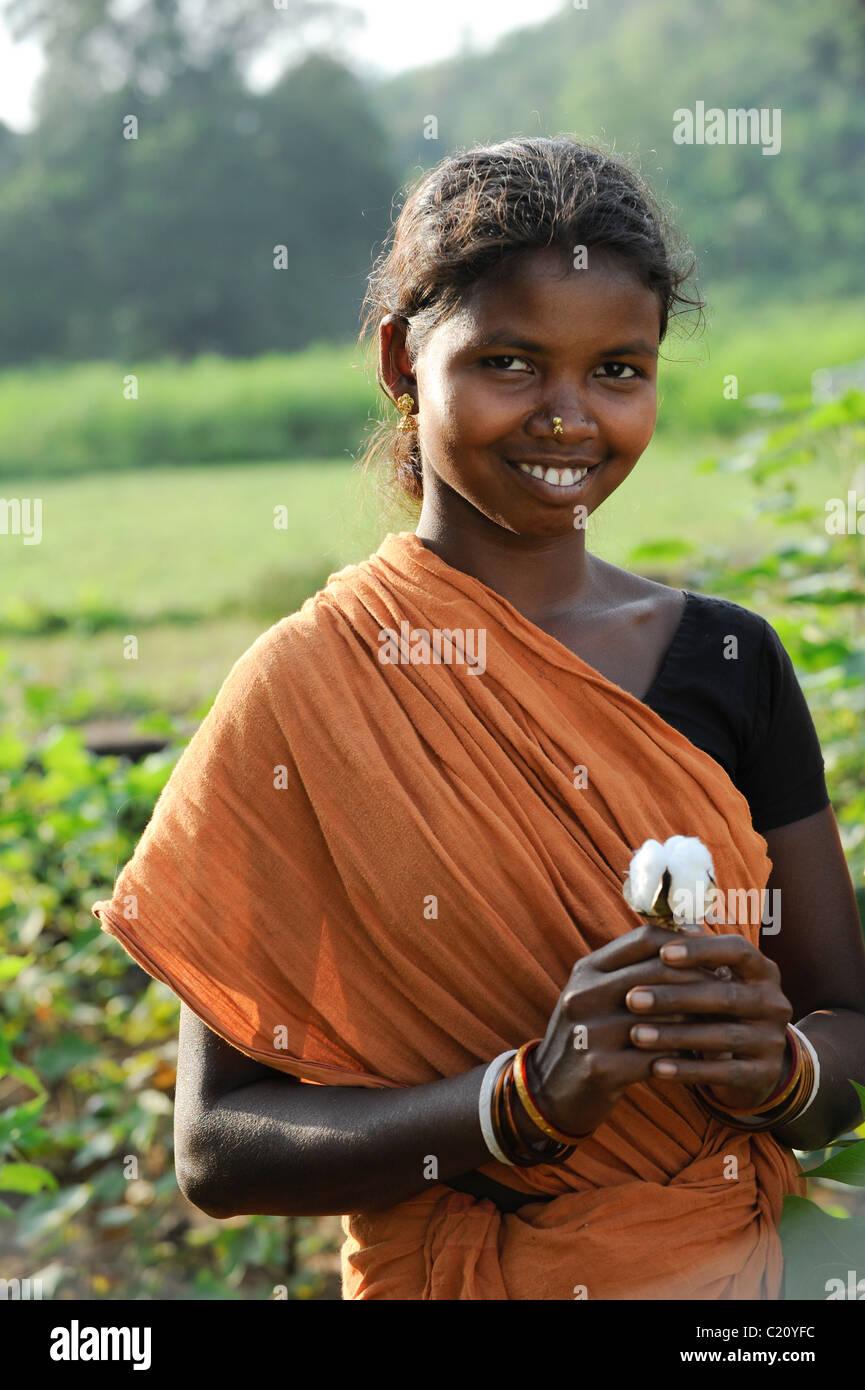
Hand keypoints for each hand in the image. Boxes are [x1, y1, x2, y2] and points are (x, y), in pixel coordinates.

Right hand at [526, 921, 715, 1137]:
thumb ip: (633, 971)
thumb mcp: (598, 996)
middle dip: (700, 982)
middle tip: (731, 992)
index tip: (715, 955)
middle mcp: (584, 994)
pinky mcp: (599, 1067)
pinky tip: (708, 1064)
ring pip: (662, 1018)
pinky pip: (656, 1058)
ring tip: (728, 1029)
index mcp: (587, 970)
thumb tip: (690, 942)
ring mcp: (588, 1031)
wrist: (548, 1092)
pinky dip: (686, 1060)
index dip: (685, 944)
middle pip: (658, 973)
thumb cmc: (588, 1037)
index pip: (644, 940)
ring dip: (700, 1025)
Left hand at [625, 931, 792, 1112]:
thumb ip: (697, 953)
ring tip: (635, 1035)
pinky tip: (656, 1068)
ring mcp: (772, 1040)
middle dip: (674, 997)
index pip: (738, 950)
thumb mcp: (715, 979)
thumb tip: (672, 920)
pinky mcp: (764, 1074)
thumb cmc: (721, 1010)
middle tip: (631, 999)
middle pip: (725, 996)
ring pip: (722, 1036)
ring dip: (674, 1035)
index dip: (701, 950)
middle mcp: (775, 1003)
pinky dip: (688, 1071)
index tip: (662, 953)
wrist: (753, 1065)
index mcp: (763, 971)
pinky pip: (724, 1073)